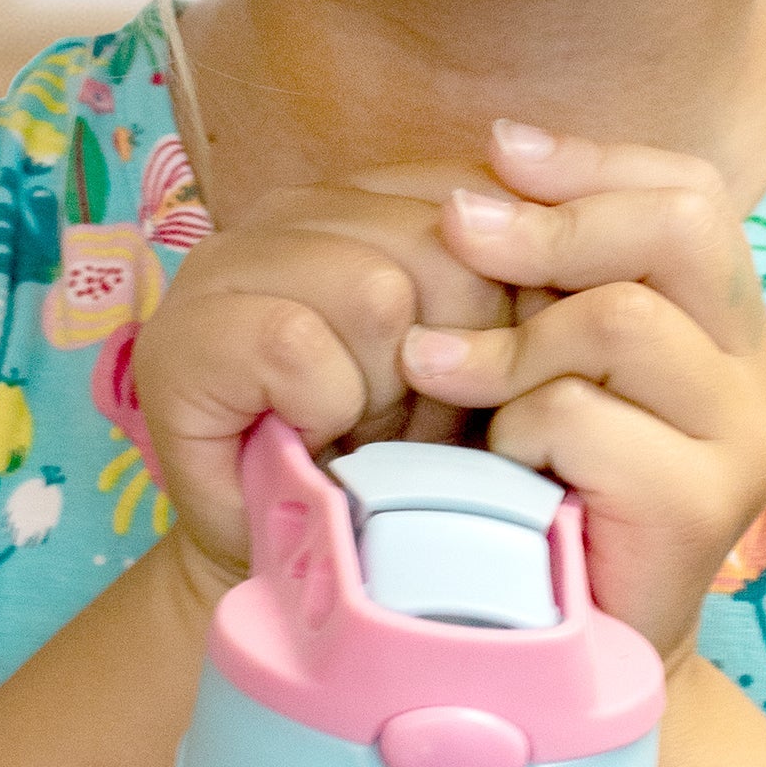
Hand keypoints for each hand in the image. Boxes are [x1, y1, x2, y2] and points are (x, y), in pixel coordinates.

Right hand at [130, 166, 508, 599]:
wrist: (303, 569)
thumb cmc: (408, 463)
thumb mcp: (488, 364)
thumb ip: (524, 287)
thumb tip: (581, 247)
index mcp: (378, 197)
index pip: (488, 198)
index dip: (514, 304)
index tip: (489, 379)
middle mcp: (298, 206)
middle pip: (446, 247)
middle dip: (458, 362)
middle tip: (420, 422)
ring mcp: (230, 261)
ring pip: (373, 292)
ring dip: (388, 393)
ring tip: (367, 432)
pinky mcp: (184, 335)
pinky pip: (297, 347)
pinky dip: (322, 410)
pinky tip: (311, 436)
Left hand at [397, 120, 765, 662]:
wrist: (572, 649)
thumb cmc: (540, 493)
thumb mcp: (542, 363)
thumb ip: (544, 280)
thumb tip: (486, 172)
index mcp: (726, 323)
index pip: (689, 193)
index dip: (595, 159)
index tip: (499, 150)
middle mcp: (758, 371)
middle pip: (680, 227)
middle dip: (553, 219)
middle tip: (456, 226)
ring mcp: (745, 438)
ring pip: (620, 319)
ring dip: (511, 342)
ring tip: (441, 375)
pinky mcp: (705, 504)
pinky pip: (582, 417)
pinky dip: (515, 432)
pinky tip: (501, 471)